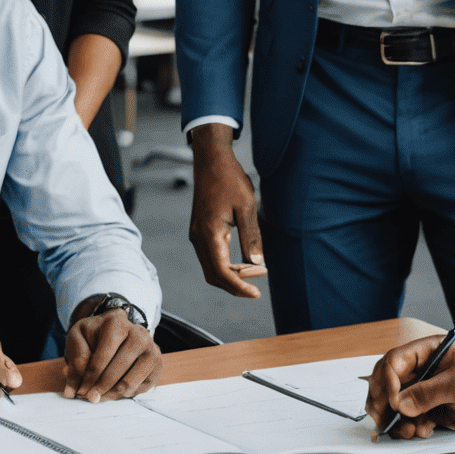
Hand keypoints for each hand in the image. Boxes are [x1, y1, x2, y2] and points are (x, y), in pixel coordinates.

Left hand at [63, 308, 161, 401]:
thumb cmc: (96, 335)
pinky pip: (139, 389)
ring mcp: (151, 350)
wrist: (118, 331)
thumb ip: (75, 359)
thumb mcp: (78, 337)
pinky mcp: (157, 366)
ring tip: (100, 395)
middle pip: (117, 371)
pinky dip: (124, 394)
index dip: (90, 376)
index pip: (103, 355)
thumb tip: (74, 389)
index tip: (81, 391)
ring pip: (129, 384)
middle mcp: (139, 334)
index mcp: (117, 322)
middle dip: (100, 388)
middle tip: (90, 397)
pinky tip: (114, 389)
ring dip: (111, 394)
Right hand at [187, 125, 267, 297]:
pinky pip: (210, 256)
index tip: (256, 293)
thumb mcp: (247, 207)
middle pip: (213, 275)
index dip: (239, 287)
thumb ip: (252, 237)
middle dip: (235, 285)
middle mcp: (199, 237)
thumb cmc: (229, 179)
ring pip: (211, 267)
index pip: (222, 272)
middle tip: (257, 286)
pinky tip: (242, 261)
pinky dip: (225, 264)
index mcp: (209, 234)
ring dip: (231, 275)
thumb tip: (257, 263)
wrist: (211, 160)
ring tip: (254, 270)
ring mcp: (197, 234)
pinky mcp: (200, 230)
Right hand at [366, 335, 454, 439]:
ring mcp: (427, 389)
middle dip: (382, 402)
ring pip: (398, 403)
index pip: (394, 362)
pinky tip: (421, 431)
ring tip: (408, 431)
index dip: (388, 381)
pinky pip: (413, 417)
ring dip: (397, 419)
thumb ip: (428, 392)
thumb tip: (399, 404)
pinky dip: (412, 426)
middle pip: (389, 382)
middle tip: (382, 420)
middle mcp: (422, 369)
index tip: (393, 401)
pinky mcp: (434, 408)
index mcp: (425, 351)